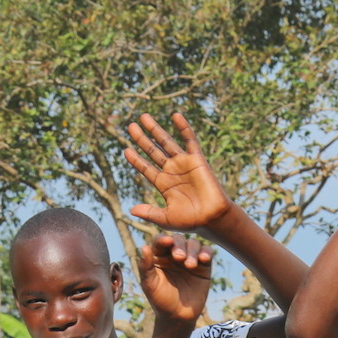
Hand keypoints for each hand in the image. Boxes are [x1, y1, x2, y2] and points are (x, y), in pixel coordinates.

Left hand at [125, 112, 230, 230]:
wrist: (211, 218)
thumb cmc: (190, 221)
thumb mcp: (165, 218)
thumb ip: (149, 212)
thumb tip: (131, 210)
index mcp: (163, 184)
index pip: (146, 168)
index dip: (136, 159)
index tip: (125, 150)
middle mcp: (172, 171)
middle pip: (153, 151)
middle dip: (142, 139)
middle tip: (131, 126)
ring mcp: (184, 164)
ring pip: (167, 142)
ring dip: (155, 129)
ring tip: (143, 117)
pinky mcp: (197, 159)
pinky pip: (189, 140)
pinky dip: (183, 127)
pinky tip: (175, 115)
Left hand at [138, 232, 213, 325]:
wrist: (178, 316)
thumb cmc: (160, 300)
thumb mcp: (150, 285)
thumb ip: (146, 267)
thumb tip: (144, 247)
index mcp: (159, 256)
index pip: (160, 241)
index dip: (163, 239)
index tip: (166, 242)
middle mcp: (174, 254)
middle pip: (178, 239)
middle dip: (179, 245)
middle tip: (179, 257)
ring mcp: (189, 258)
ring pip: (193, 243)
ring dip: (192, 250)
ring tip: (190, 265)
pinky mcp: (203, 265)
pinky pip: (207, 252)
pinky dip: (206, 252)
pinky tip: (203, 260)